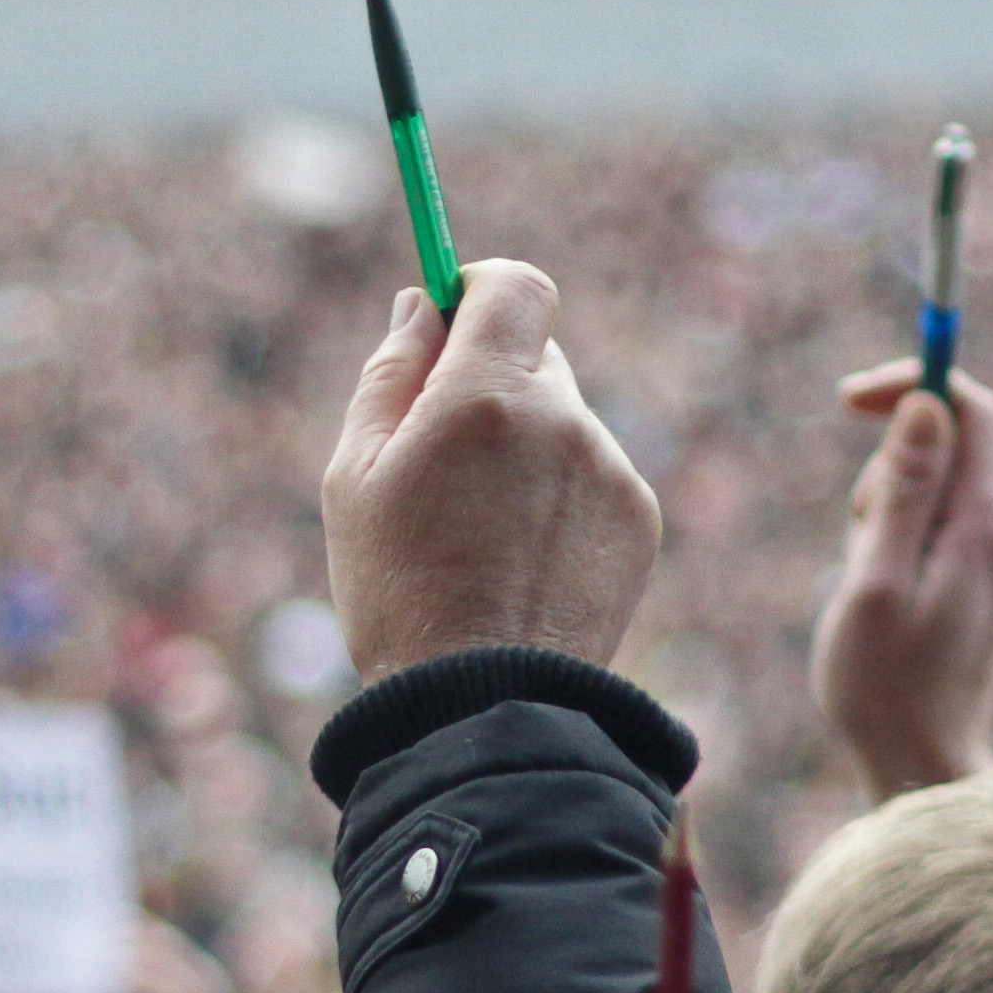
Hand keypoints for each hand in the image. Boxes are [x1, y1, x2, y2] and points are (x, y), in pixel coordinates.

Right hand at [321, 261, 661, 682]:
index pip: (514, 286)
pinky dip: (561, 503)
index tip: (454, 322)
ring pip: (564, 425)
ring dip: (527, 452)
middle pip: (537, 357)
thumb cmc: (399, 593)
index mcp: (486, 393)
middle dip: (493, 386)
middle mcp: (562, 418)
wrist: (485, 706)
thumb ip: (389, 374)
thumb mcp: (355, 478)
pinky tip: (523, 565)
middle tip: (446, 459)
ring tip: (482, 537)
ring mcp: (609, 470)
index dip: (482, 292)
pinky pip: (593, 480)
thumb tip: (422, 305)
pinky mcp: (638, 521)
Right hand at [814, 364, 992, 804]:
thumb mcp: (876, 583)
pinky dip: (893, 549)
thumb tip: (925, 406)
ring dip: (883, 517)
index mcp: (985, 525)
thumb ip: (902, 492)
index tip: (849, 401)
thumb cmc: (887, 688)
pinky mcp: (977, 586)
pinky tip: (880, 605)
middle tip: (859, 543)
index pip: (969, 408)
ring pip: (931, 492)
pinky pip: (931, 532)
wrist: (923, 769)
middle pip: (945, 447)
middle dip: (886, 472)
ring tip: (868, 589)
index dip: (913, 386)